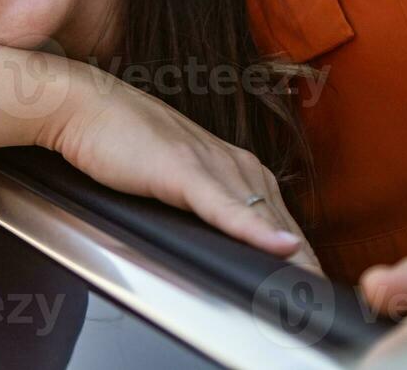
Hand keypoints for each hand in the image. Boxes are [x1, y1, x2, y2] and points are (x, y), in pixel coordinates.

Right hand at [39, 65, 321, 271]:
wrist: (83, 107)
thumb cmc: (121, 142)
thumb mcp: (173, 181)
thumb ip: (203, 206)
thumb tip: (222, 243)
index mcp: (234, 166)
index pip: (280, 221)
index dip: (300, 258)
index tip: (315, 290)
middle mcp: (232, 162)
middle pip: (282, 223)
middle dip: (305, 265)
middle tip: (323, 299)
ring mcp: (209, 164)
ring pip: (263, 217)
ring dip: (292, 255)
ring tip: (315, 289)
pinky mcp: (183, 169)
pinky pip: (224, 205)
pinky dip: (252, 227)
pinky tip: (276, 247)